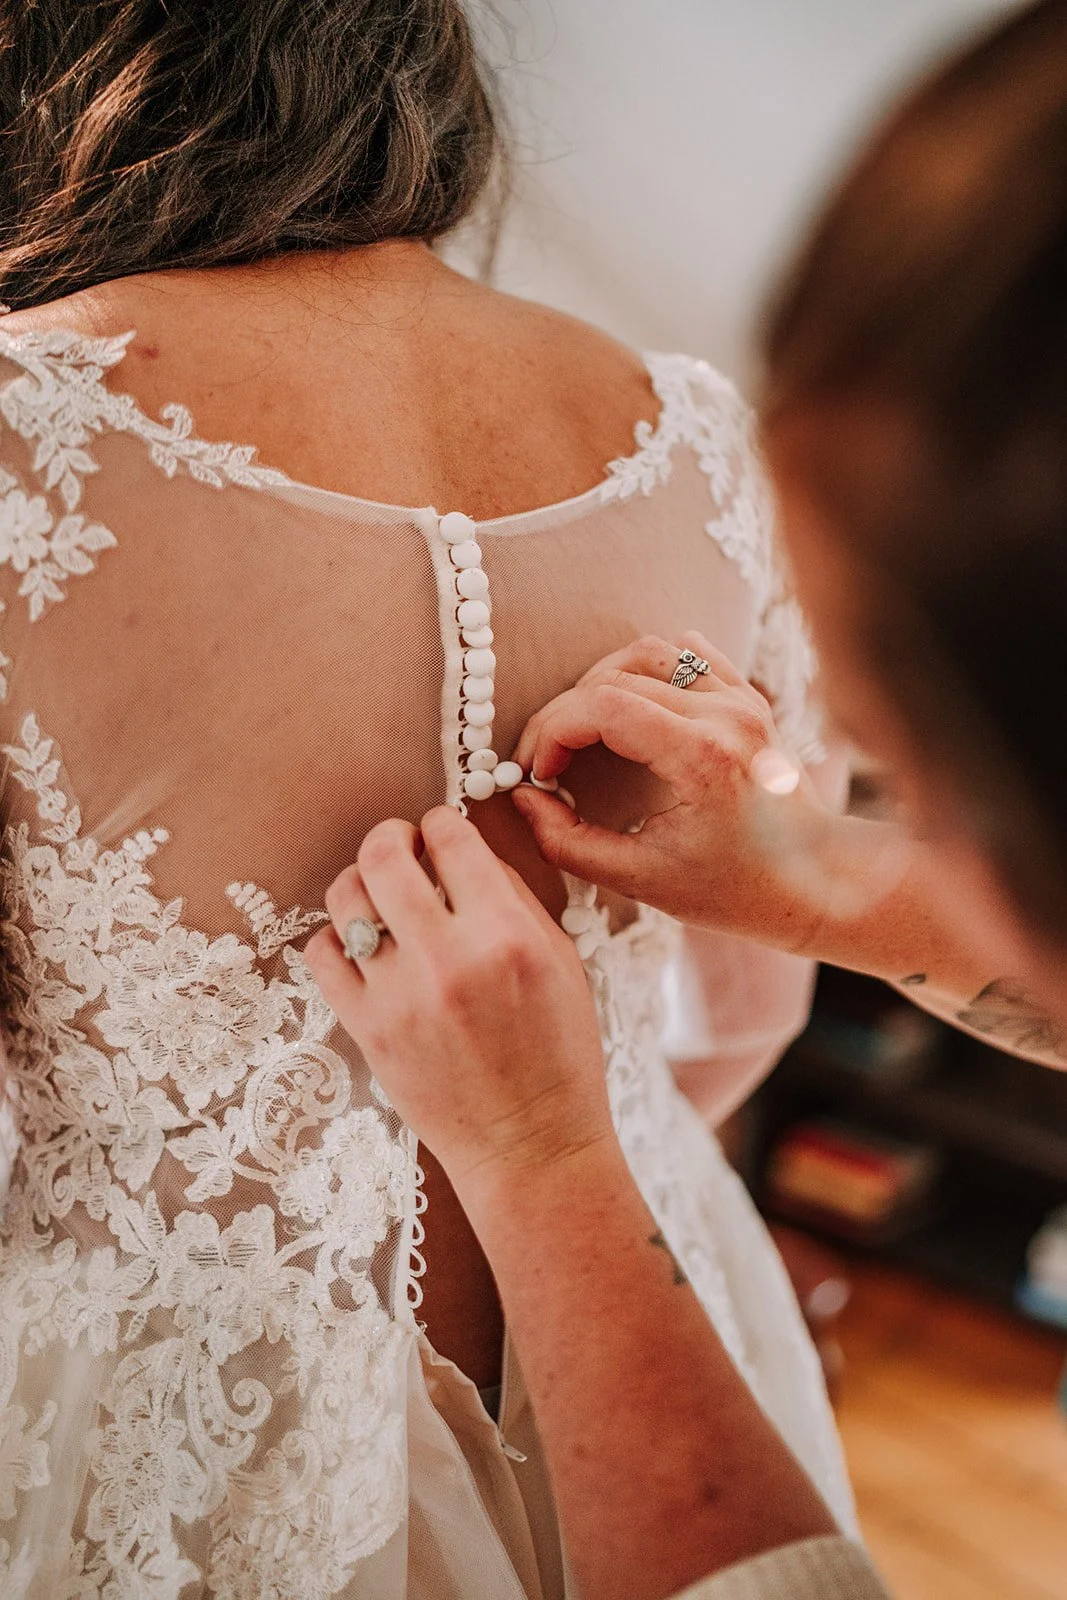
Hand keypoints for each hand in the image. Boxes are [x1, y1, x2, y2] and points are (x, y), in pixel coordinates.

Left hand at [304, 806, 613, 1196]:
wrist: (530, 1145)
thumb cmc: (557, 1054)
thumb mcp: (562, 962)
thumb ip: (514, 898)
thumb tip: (465, 852)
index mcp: (508, 935)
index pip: (452, 839)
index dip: (440, 823)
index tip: (439, 831)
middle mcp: (449, 958)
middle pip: (384, 856)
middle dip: (389, 836)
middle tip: (400, 845)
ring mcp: (400, 996)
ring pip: (345, 899)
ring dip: (358, 881)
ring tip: (377, 894)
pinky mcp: (367, 1029)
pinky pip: (322, 955)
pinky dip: (335, 937)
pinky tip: (361, 945)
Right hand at [511, 631, 834, 949]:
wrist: (820, 885)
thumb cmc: (738, 892)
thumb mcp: (641, 881)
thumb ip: (568, 842)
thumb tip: (524, 798)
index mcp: (701, 756)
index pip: (599, 705)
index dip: (550, 732)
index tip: (535, 772)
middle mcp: (725, 714)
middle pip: (615, 674)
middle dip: (565, 713)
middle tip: (548, 760)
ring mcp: (742, 701)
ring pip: (651, 651)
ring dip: (602, 681)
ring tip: (584, 730)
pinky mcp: (751, 700)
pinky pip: (691, 655)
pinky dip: (650, 670)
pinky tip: (633, 706)